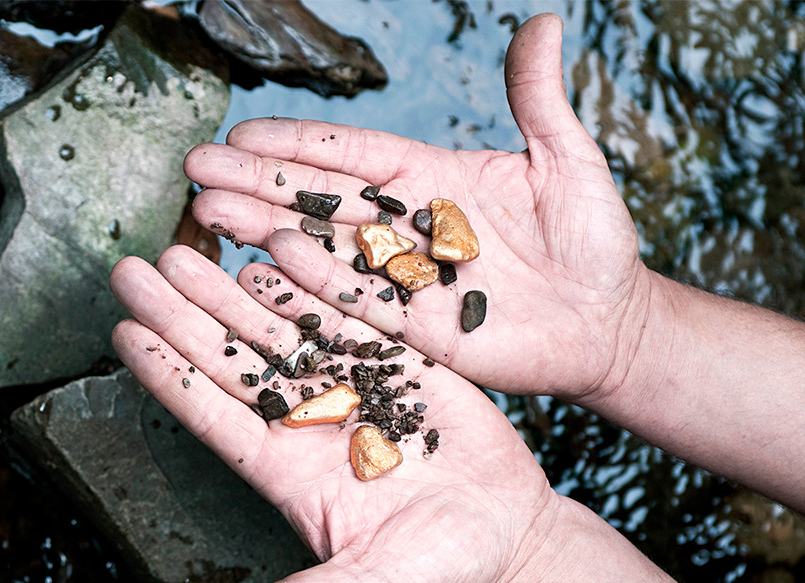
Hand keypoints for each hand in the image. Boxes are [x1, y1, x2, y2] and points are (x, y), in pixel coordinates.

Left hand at [110, 244, 561, 582]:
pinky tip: (269, 249)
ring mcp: (347, 384)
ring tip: (184, 248)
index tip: (122, 332)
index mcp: (284, 469)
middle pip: (229, 358)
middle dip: (180, 312)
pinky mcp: (395, 360)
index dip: (166, 373)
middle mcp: (304, 419)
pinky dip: (309, 280)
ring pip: (275, 325)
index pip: (210, 413)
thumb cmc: (434, 567)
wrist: (504, 533)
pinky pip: (344, 311)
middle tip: (133, 268)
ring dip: (227, 287)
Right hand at [184, 14, 650, 401]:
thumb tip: (543, 23)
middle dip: (256, 182)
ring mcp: (402, 278)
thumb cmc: (593, 240)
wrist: (608, 323)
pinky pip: (355, 302)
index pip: (350, 153)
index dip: (297, 142)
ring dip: (263, 230)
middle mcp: (402, 225)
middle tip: (196, 169)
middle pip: (317, 197)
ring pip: (321, 248)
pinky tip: (266, 262)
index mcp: (429, 177)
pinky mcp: (411, 329)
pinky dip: (312, 283)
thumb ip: (538, 100)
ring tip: (208, 213)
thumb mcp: (569, 161)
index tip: (242, 130)